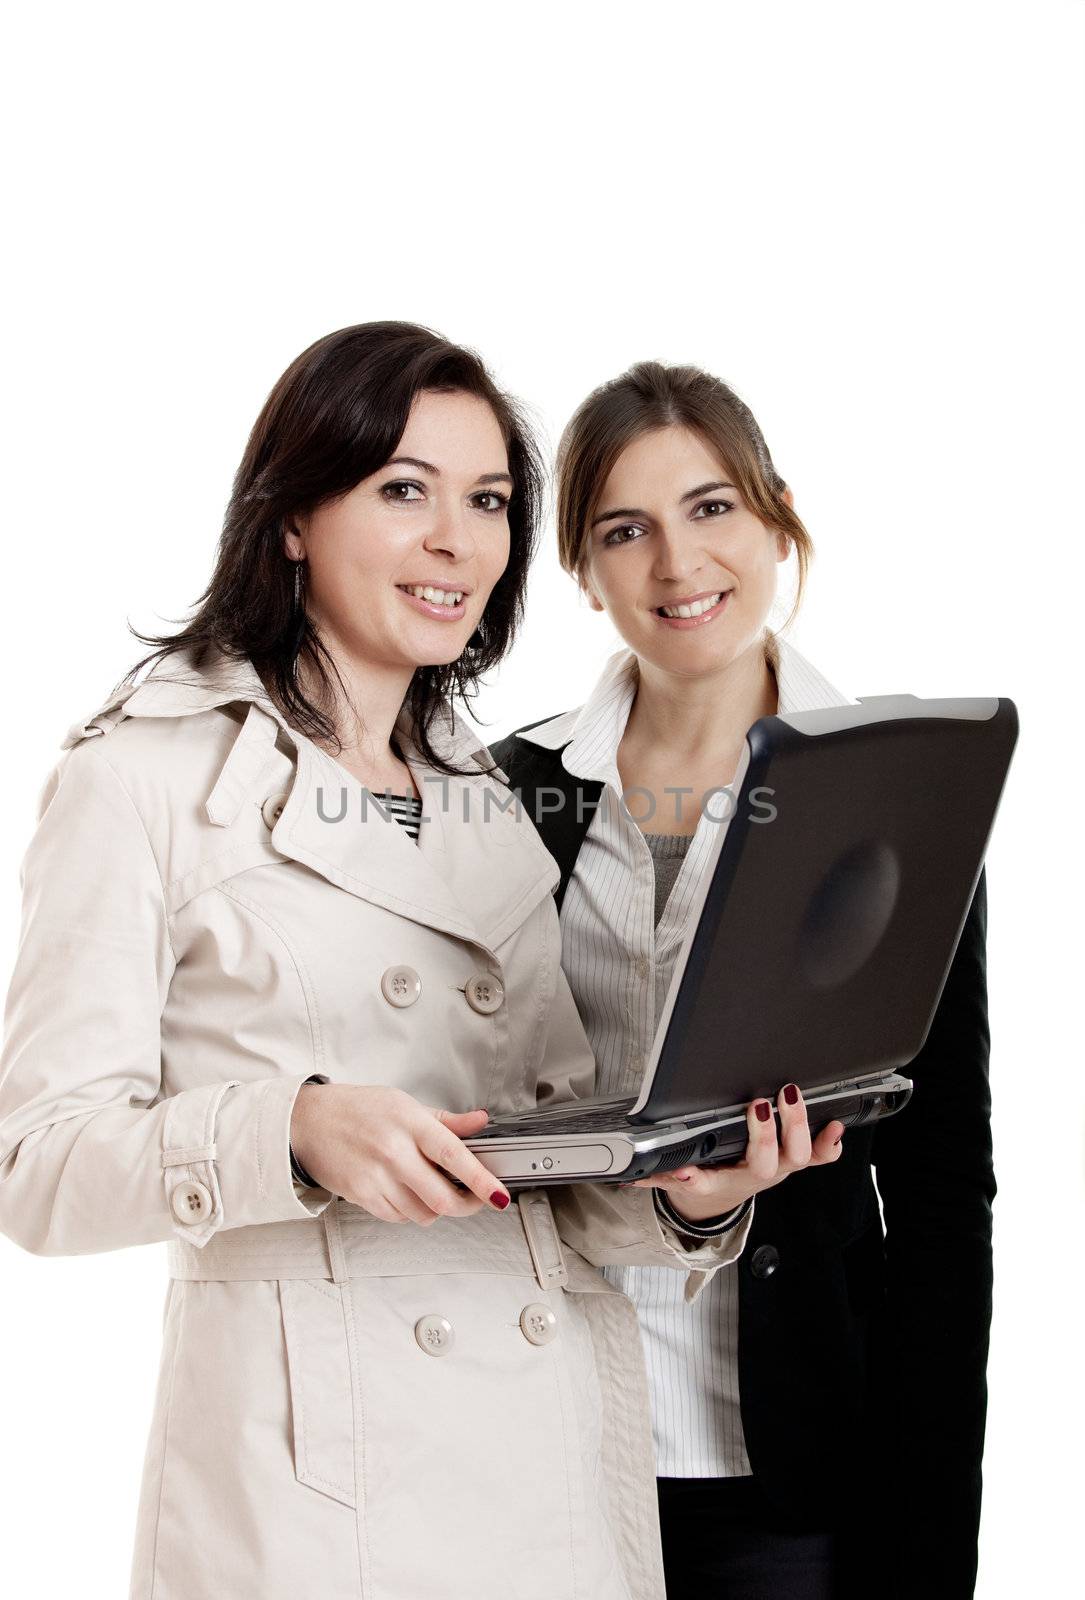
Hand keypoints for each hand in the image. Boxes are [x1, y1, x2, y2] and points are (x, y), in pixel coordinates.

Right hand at [289, 1082, 509, 1224]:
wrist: (309, 1121)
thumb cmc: (358, 1110)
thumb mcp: (404, 1104)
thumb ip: (446, 1120)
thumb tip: (480, 1122)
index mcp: (410, 1123)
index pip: (454, 1155)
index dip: (481, 1180)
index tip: (499, 1195)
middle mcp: (394, 1151)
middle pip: (442, 1198)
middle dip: (466, 1206)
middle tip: (474, 1201)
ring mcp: (376, 1177)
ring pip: (423, 1214)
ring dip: (437, 1210)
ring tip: (434, 1191)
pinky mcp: (361, 1195)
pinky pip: (399, 1218)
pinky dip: (411, 1213)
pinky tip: (407, 1194)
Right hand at [630, 1083, 844, 1223]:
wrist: (733, 1186)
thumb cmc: (712, 1176)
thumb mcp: (684, 1178)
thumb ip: (663, 1174)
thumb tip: (635, 1173)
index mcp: (726, 1179)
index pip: (711, 1181)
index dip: (700, 1175)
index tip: (689, 1165)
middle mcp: (759, 1173)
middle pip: (767, 1162)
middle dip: (765, 1135)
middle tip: (758, 1105)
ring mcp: (782, 1165)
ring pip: (799, 1156)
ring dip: (799, 1128)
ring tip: (792, 1097)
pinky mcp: (798, 1156)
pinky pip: (821, 1155)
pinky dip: (831, 1143)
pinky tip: (835, 1124)